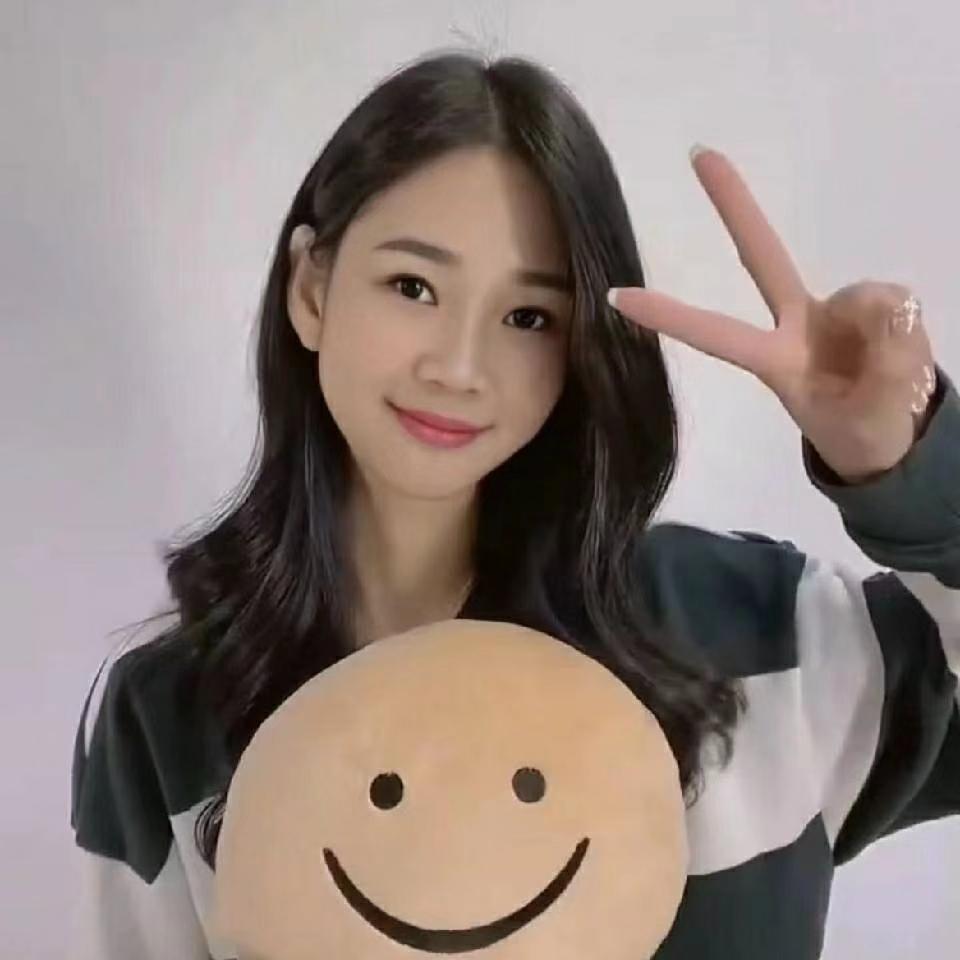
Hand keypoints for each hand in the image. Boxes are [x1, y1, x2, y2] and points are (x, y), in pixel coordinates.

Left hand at [608, 145, 938, 483]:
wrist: (899, 437)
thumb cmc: (864, 435)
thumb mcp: (870, 419)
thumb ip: (883, 365)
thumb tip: (889, 306)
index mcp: (774, 361)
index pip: (715, 334)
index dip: (669, 316)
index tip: (615, 296)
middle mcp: (796, 324)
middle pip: (762, 256)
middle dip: (735, 204)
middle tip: (697, 153)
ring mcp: (833, 310)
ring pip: (863, 296)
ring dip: (887, 332)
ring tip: (891, 372)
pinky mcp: (873, 303)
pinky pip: (894, 297)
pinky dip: (905, 324)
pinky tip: (901, 348)